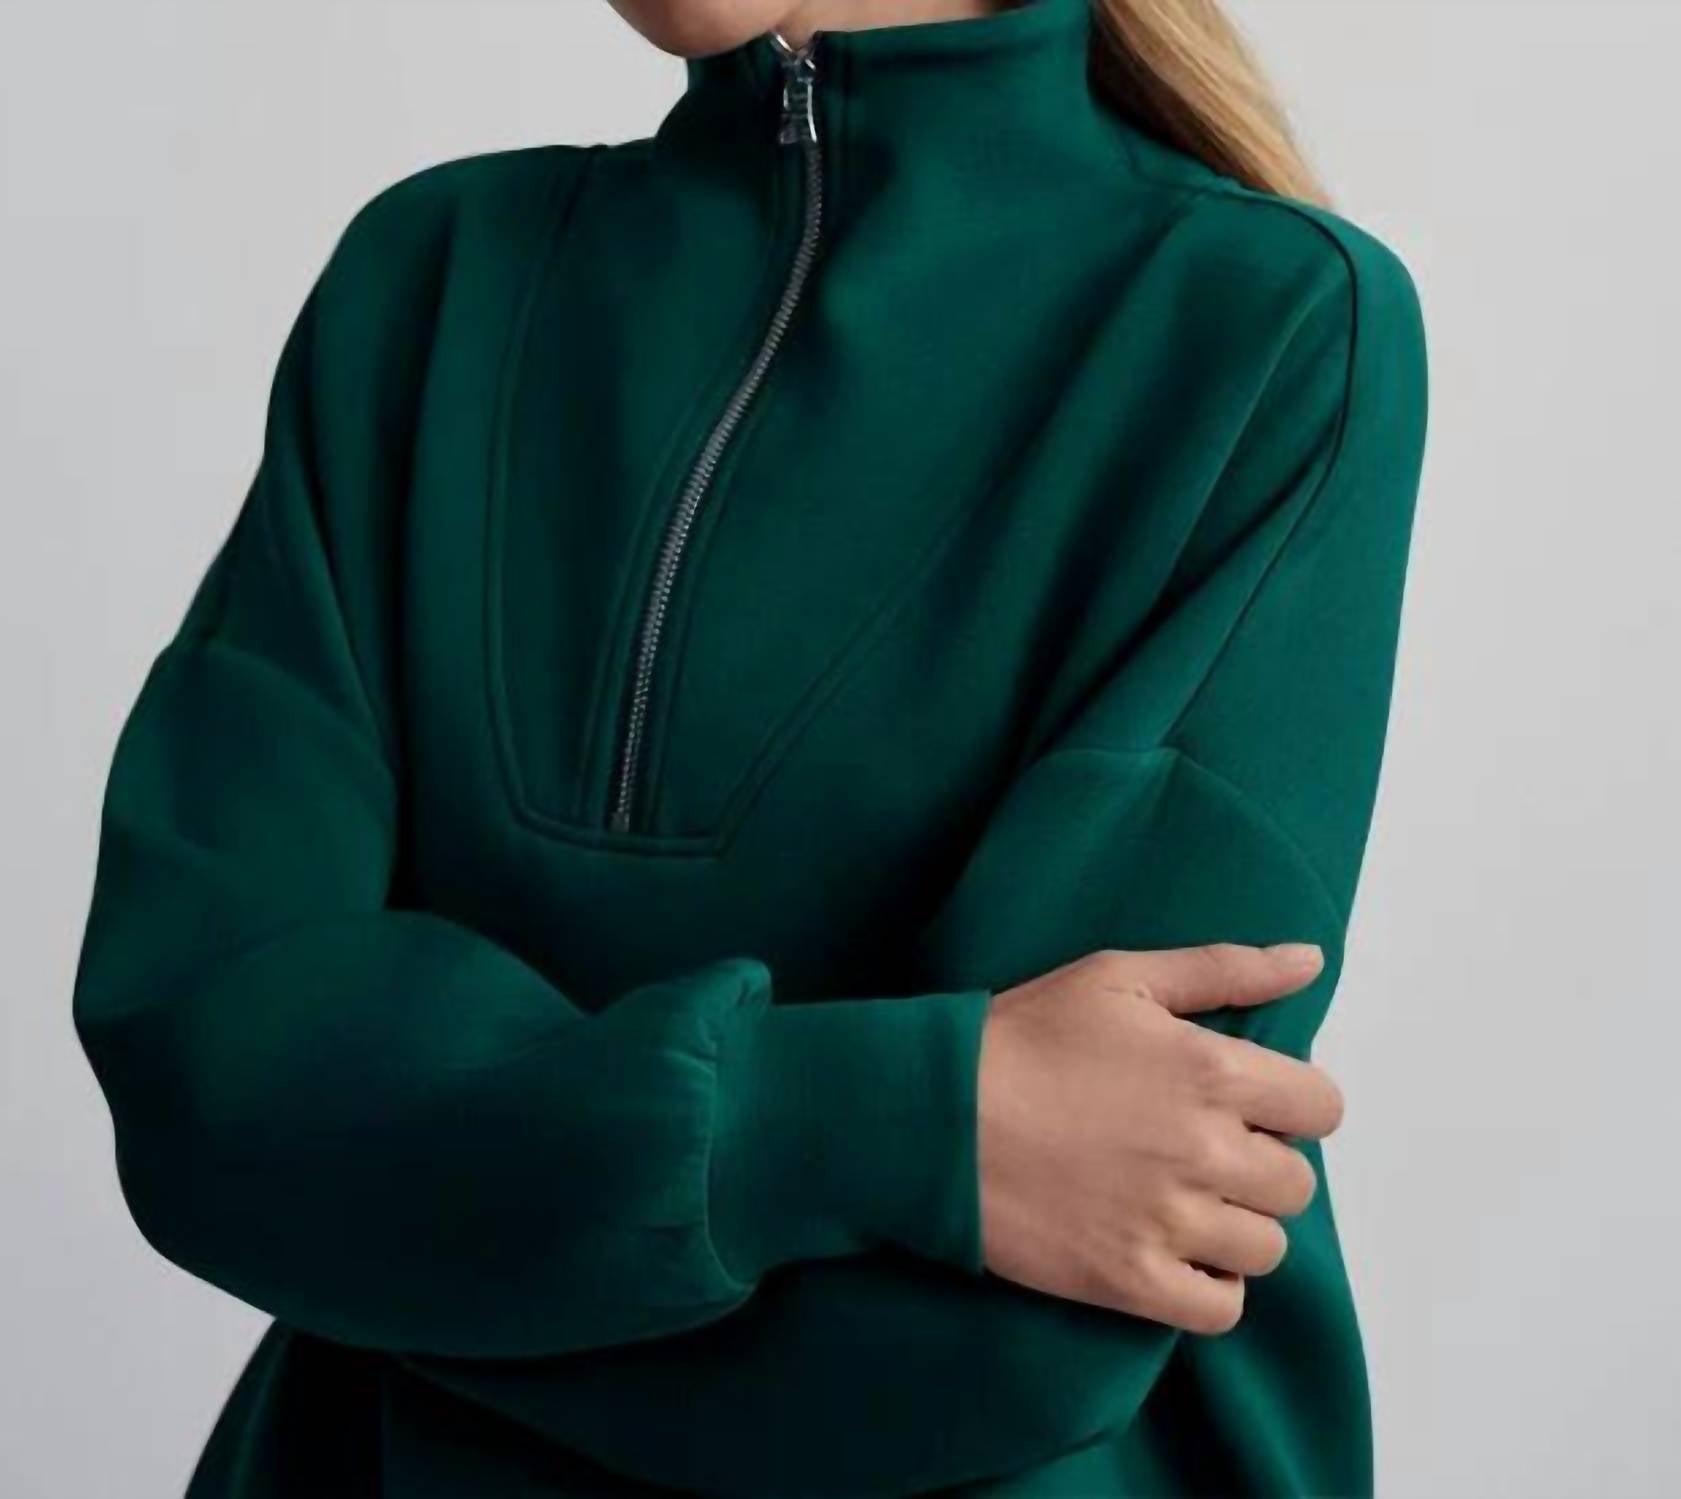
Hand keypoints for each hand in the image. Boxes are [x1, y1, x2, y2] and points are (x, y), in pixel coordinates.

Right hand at [976, 943, 1341, 1334]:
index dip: (1290, 1102)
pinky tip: (1173, 1252)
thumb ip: (1224, 968)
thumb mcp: (1117, 978)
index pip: (1322, 1107)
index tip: (1246, 1102)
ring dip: (1235, 1226)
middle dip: (1260, 1164)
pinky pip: (1221, 1310)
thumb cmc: (1023, 1037)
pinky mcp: (1131, 1281)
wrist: (935, 1117)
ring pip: (1265, 1248)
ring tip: (1183, 1201)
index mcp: (1212, 1072)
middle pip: (1297, 1183)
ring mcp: (1170, 1224)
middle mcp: (1206, 1152)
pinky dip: (1209, 1288)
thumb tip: (1309, 961)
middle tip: (1202, 1150)